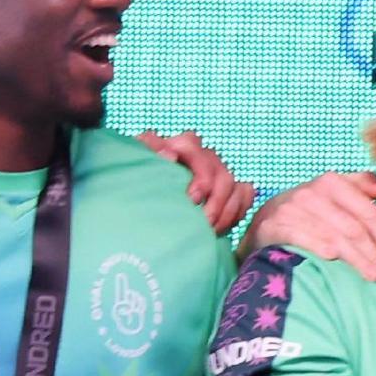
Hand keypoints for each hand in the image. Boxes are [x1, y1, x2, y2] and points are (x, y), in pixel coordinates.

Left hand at [136, 131, 257, 236]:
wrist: (137, 210)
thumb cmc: (133, 187)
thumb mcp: (131, 169)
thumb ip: (147, 153)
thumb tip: (170, 154)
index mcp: (174, 146)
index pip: (193, 146)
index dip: (200, 173)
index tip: (192, 199)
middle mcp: (198, 155)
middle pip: (220, 170)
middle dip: (216, 200)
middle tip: (204, 223)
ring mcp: (215, 171)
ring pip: (234, 184)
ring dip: (226, 210)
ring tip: (210, 230)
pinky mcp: (227, 187)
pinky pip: (244, 192)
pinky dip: (237, 209)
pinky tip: (222, 225)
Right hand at [244, 171, 375, 281]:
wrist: (264, 221)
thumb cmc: (310, 210)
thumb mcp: (333, 194)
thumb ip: (360, 186)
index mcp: (332, 183)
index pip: (368, 212)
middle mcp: (311, 193)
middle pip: (354, 228)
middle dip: (375, 254)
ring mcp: (291, 209)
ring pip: (333, 237)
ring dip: (357, 260)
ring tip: (374, 277)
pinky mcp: (273, 225)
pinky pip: (301, 238)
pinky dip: (318, 247)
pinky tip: (333, 260)